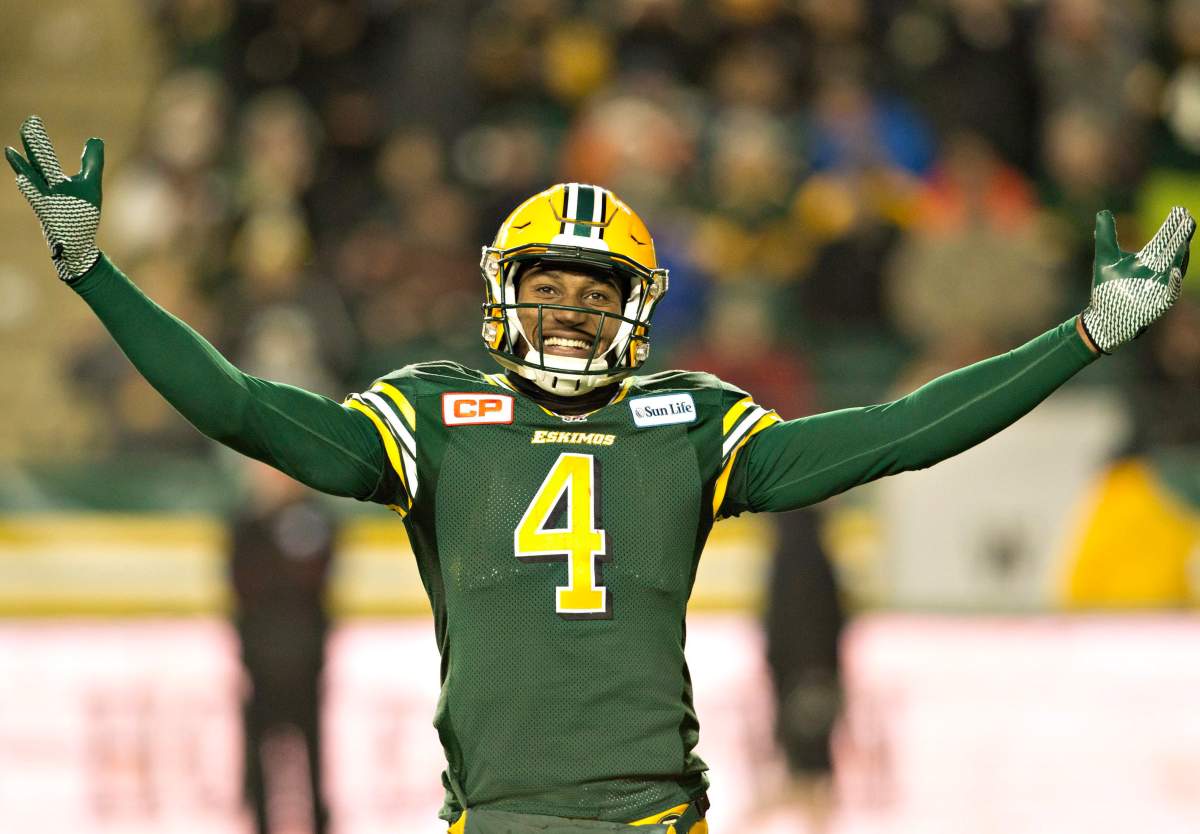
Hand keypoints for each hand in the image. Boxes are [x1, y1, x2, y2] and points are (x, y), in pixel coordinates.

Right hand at [5, 115, 103, 282]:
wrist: (78, 243)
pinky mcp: (51, 216)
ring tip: (9, 151)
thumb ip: (92, 162)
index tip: (32, 120)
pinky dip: (30, 190)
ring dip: (23, 166)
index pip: (44, 157)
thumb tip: (95, 138)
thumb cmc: (82, 214)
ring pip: (34, 181)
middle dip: (35, 145)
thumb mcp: (90, 185)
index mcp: (55, 181)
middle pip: (40, 163)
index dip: (38, 140)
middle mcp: (48, 189)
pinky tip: (21, 179)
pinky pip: (39, 202)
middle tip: (28, 124)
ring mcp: (48, 202)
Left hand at [1080, 207, 1194, 352]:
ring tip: (1185, 242)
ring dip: (1180, 256)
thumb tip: (1103, 212)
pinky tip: (1173, 272)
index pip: (1163, 239)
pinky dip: (1173, 284)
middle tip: (1188, 218)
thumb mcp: (1105, 258)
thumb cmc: (1106, 288)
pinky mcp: (1158, 304)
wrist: (1102, 317)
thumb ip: (1105, 235)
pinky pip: (1170, 294)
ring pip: (1176, 269)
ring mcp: (1159, 287)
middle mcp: (1158, 271)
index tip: (1179, 209)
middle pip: (1172, 251)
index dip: (1172, 225)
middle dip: (1181, 236)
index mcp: (1148, 260)